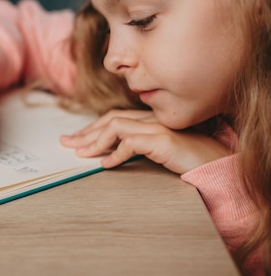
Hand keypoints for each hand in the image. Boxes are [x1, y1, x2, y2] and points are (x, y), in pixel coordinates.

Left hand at [59, 109, 231, 173]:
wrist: (217, 163)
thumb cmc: (189, 158)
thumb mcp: (157, 151)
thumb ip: (137, 146)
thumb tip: (108, 155)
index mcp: (148, 119)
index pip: (113, 118)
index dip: (92, 128)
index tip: (75, 139)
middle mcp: (150, 119)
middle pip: (109, 120)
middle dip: (85, 132)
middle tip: (65, 143)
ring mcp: (156, 127)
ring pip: (115, 127)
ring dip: (95, 141)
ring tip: (82, 155)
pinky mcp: (162, 139)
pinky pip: (131, 143)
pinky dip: (116, 154)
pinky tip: (106, 165)